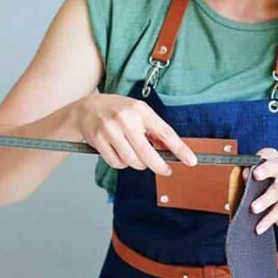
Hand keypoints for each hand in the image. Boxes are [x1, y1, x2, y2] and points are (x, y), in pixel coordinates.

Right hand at [72, 93, 196, 175]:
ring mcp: (110, 131)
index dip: (179, 149)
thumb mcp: (139, 113)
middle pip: (147, 153)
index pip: (165, 133)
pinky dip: (123, 164)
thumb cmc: (118, 110)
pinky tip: (121, 154)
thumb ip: (154, 129)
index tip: (191, 161)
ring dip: (139, 165)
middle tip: (166, 170)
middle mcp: (126, 120)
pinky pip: (116, 163)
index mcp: (141, 111)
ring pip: (131, 161)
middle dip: (159, 166)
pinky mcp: (98, 141)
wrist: (86, 108)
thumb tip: (171, 149)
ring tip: (138, 157)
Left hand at [246, 148, 277, 234]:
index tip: (249, 168)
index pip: (267, 154)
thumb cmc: (263, 181)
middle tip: (255, 176)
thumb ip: (247, 174)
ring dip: (265, 199)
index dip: (259, 160)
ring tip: (253, 208)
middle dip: (265, 170)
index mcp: (272, 158)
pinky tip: (259, 228)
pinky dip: (268, 220)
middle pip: (276, 168)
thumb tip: (242, 176)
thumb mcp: (255, 174)